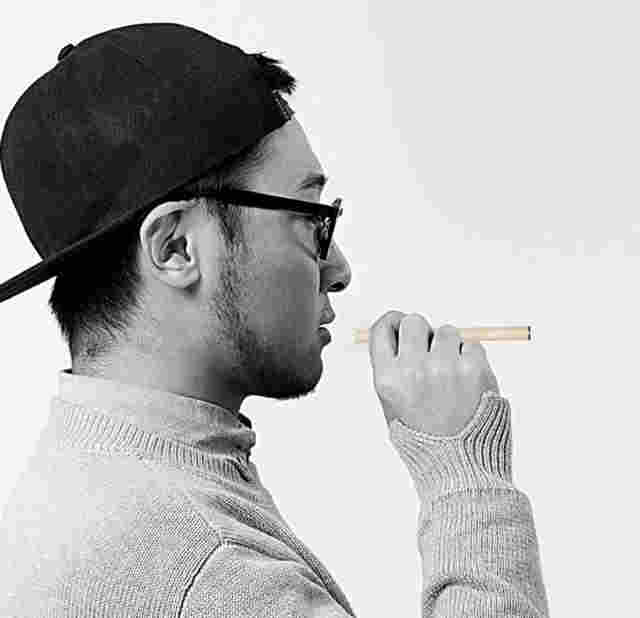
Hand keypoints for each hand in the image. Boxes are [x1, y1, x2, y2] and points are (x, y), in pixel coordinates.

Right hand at [368, 311, 500, 435]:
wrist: (460, 468)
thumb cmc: (424, 439)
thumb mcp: (392, 406)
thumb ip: (391, 368)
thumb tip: (398, 330)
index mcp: (387, 379)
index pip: (382, 328)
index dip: (393, 321)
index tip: (401, 324)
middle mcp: (413, 369)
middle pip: (414, 321)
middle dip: (423, 334)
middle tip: (431, 354)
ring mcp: (445, 368)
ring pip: (447, 331)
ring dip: (450, 347)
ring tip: (452, 377)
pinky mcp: (474, 370)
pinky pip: (472, 346)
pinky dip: (472, 360)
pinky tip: (468, 385)